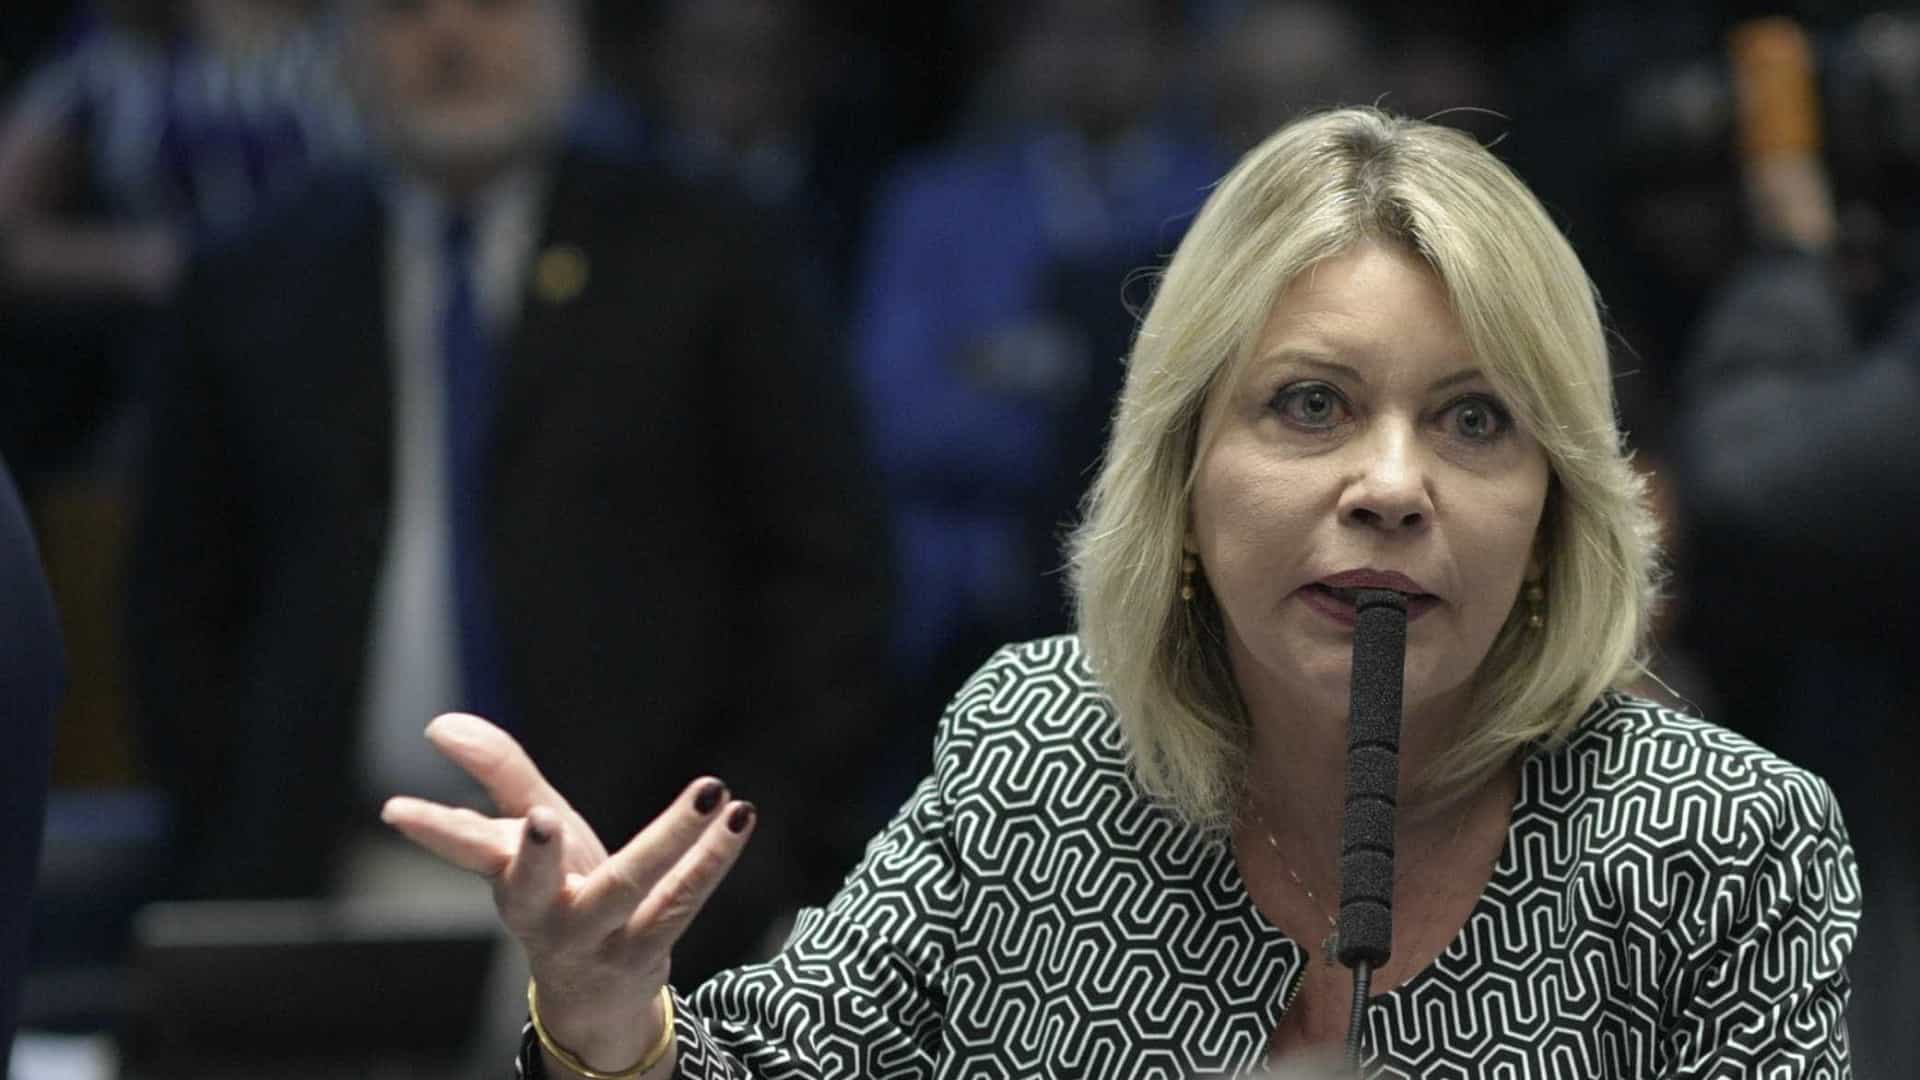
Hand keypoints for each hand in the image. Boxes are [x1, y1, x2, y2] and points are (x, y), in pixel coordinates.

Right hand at [381, 713, 755, 1073]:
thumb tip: (443, 724)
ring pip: (631, 887)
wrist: (594, 995)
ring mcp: (598, 935)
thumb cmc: (556, 894)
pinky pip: (684, 899)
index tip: (398, 810)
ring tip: (707, 792)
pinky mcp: (649, 947)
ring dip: (669, 840)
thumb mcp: (525, 837)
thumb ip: (496, 776)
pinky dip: (714, 857)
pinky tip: (737, 816)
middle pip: (534, 889)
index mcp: (509, 883)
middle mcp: (546, 914)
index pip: (469, 850)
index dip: (437, 831)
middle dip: (533, 858)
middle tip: (540, 821)